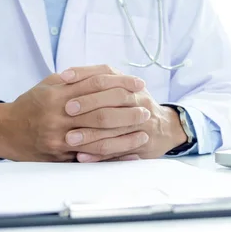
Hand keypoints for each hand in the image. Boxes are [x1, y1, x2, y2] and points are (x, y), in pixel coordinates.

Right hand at [0, 65, 146, 161]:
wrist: (6, 130)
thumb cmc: (32, 104)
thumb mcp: (50, 85)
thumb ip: (77, 78)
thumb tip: (109, 72)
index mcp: (57, 95)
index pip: (96, 85)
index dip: (120, 83)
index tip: (139, 84)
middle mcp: (58, 116)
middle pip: (101, 113)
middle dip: (127, 111)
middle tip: (146, 108)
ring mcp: (59, 139)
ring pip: (98, 138)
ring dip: (125, 135)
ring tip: (144, 130)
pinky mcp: (61, 156)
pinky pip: (92, 158)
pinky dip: (114, 156)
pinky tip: (132, 154)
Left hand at [60, 86, 187, 162]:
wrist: (167, 127)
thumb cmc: (136, 106)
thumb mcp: (125, 88)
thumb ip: (102, 81)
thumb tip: (64, 77)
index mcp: (130, 85)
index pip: (106, 75)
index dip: (84, 74)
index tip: (63, 78)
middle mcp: (139, 101)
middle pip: (113, 98)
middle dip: (89, 103)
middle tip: (67, 109)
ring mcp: (143, 124)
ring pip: (115, 128)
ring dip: (90, 134)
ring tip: (69, 138)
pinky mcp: (143, 144)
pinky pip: (119, 149)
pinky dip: (99, 154)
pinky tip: (81, 156)